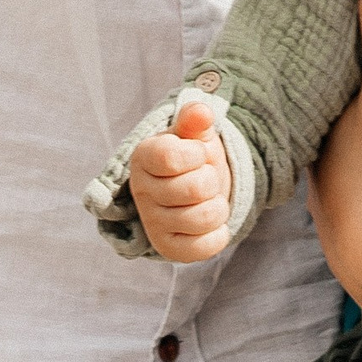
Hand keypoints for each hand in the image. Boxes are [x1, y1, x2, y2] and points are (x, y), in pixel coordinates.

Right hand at [131, 97, 233, 262]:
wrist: (193, 188)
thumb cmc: (192, 156)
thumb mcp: (193, 133)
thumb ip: (195, 119)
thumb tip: (201, 111)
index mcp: (143, 157)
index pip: (171, 158)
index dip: (197, 154)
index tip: (198, 153)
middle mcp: (141, 192)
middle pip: (196, 189)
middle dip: (212, 180)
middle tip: (205, 178)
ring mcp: (153, 223)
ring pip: (204, 218)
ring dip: (218, 206)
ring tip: (208, 199)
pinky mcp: (168, 249)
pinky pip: (206, 246)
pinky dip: (219, 233)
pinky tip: (210, 223)